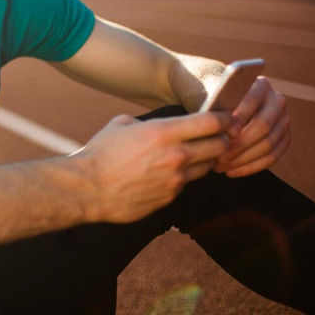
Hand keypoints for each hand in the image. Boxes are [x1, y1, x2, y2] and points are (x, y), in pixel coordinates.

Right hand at [72, 110, 231, 222]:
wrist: (89, 188)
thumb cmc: (101, 153)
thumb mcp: (122, 124)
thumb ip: (147, 122)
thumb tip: (155, 125)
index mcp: (164, 132)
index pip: (212, 122)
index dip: (225, 118)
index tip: (226, 117)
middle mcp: (176, 155)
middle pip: (219, 145)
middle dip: (222, 139)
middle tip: (218, 135)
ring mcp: (175, 179)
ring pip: (207, 166)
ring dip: (206, 158)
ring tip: (196, 153)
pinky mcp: (170, 197)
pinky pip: (187, 183)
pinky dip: (185, 175)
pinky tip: (170, 171)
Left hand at [212, 77, 290, 177]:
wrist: (222, 100)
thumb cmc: (213, 98)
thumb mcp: (211, 96)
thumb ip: (216, 106)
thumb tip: (222, 129)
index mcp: (261, 84)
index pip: (253, 100)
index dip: (240, 118)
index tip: (225, 133)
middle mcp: (277, 100)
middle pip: (263, 126)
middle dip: (239, 145)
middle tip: (218, 157)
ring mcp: (283, 120)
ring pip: (268, 144)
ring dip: (242, 159)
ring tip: (220, 166)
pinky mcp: (284, 138)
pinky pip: (272, 157)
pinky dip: (251, 167)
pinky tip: (231, 171)